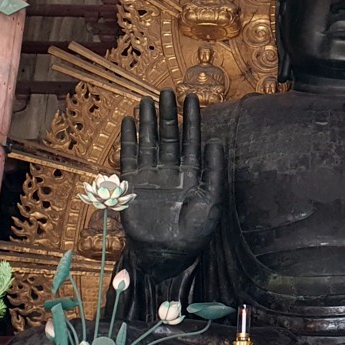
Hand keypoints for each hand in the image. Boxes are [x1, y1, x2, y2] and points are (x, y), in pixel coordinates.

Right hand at [119, 89, 226, 276]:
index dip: (192, 119)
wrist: (167, 254)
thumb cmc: (194, 232)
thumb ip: (213, 171)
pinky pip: (130, 158)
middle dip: (168, 114)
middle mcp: (171, 171)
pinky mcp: (133, 185)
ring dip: (148, 122)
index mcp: (192, 174)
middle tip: (167, 90)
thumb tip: (215, 140)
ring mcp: (151, 176)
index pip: (192, 140)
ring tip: (147, 100)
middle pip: (169, 136)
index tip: (192, 98)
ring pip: (149, 142)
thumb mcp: (211, 201)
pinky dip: (129, 140)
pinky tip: (129, 123)